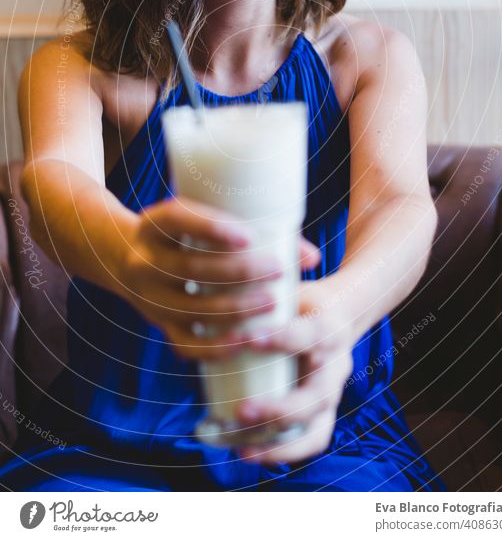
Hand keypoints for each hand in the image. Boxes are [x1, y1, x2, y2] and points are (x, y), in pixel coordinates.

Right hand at [116, 195, 320, 360]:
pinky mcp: (158, 325)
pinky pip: (185, 344)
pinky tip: (245, 342)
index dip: (211, 228)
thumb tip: (312, 257)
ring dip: (235, 309)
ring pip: (191, 308)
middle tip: (278, 268)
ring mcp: (148, 297)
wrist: (126, 257)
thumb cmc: (185, 235)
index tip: (248, 236)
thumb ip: (252, 229)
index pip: (178, 219)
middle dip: (239, 271)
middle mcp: (145, 260)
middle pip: (192, 267)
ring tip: (272, 302)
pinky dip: (215, 346)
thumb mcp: (200, 219)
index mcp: (155, 223)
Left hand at [234, 280, 354, 463]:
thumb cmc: (301, 300)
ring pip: (314, 428)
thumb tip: (206, 295)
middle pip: (316, 396)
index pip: (311, 335)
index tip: (249, 338)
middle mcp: (335, 365)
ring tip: (242, 449)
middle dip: (279, 409)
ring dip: (278, 443)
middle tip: (242, 410)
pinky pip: (309, 441)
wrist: (340, 312)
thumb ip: (256, 294)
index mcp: (329, 327)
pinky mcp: (324, 412)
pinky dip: (281, 453)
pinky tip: (248, 454)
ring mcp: (332, 393)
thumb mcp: (288, 288)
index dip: (282, 339)